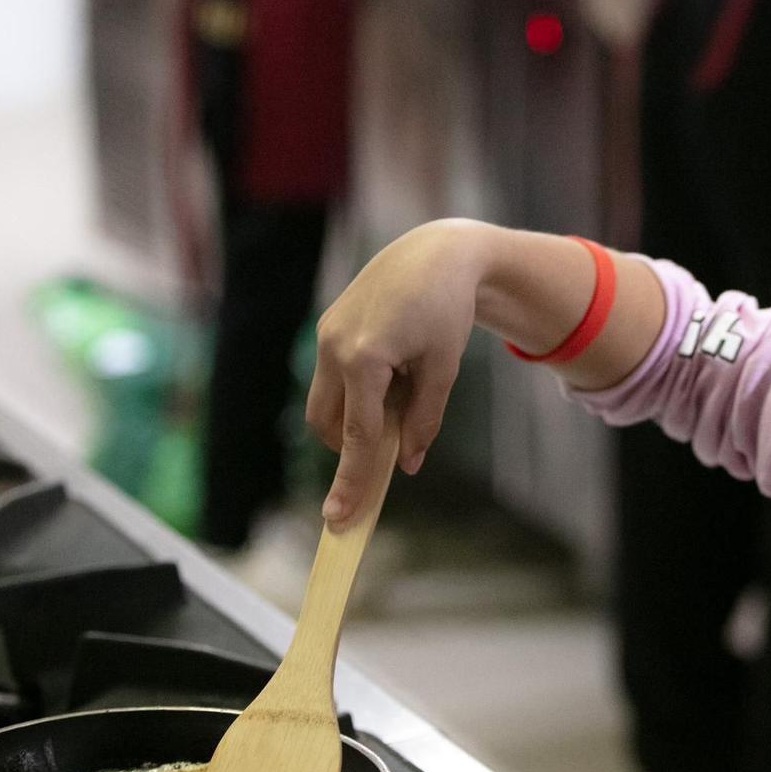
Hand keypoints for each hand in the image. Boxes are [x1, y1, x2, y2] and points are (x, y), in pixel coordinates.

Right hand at [306, 220, 488, 522]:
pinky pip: (331, 377)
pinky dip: (354, 391)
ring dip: (352, 417)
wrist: (436, 253)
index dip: (350, 481)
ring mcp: (325, 335)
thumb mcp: (443, 370)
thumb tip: (406, 465)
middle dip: (351, 445)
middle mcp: (334, 347)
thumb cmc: (447, 310)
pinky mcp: (327, 326)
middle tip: (392, 439)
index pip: (355, 436)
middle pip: (327, 425)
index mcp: (365, 359)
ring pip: (323, 403)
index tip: (339, 518)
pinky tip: (391, 370)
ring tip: (399, 390)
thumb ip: (423, 420)